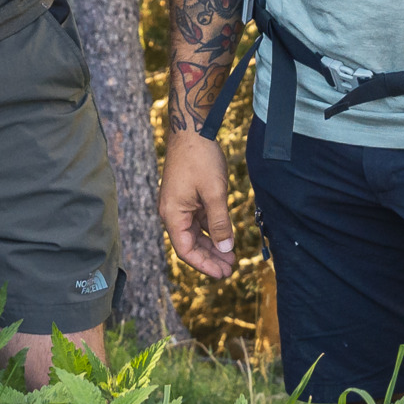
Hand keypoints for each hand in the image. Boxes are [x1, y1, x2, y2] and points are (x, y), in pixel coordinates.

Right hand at [162, 127, 237, 278]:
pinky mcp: (187, 197)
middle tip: (231, 269)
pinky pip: (198, 220)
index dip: (204, 264)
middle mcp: (172, 212)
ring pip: (195, 233)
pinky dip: (211, 230)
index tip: (222, 274)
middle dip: (210, 258)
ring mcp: (179, 204)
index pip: (185, 250)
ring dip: (212, 245)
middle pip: (189, 244)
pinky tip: (225, 237)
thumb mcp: (214, 193)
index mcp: (172, 214)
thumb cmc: (200, 159)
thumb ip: (220, 223)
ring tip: (231, 257)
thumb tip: (225, 249)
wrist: (192, 130)